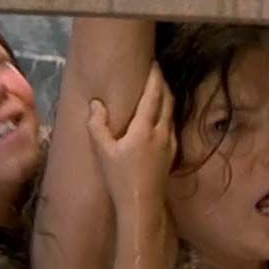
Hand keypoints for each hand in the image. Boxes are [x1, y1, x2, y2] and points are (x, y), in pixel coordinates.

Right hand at [87, 62, 175, 213]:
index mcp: (144, 128)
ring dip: (167, 98)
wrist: (142, 205)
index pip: (153, 95)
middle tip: (156, 71)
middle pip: (167, 100)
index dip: (154, 77)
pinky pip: (171, 127)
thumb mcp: (103, 151)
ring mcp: (169, 144)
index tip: (152, 63)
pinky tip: (161, 118)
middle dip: (163, 84)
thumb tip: (96, 104)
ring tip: (159, 90)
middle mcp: (161, 132)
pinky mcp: (171, 155)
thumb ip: (97, 125)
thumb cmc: (120, 179)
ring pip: (171, 114)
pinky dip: (167, 115)